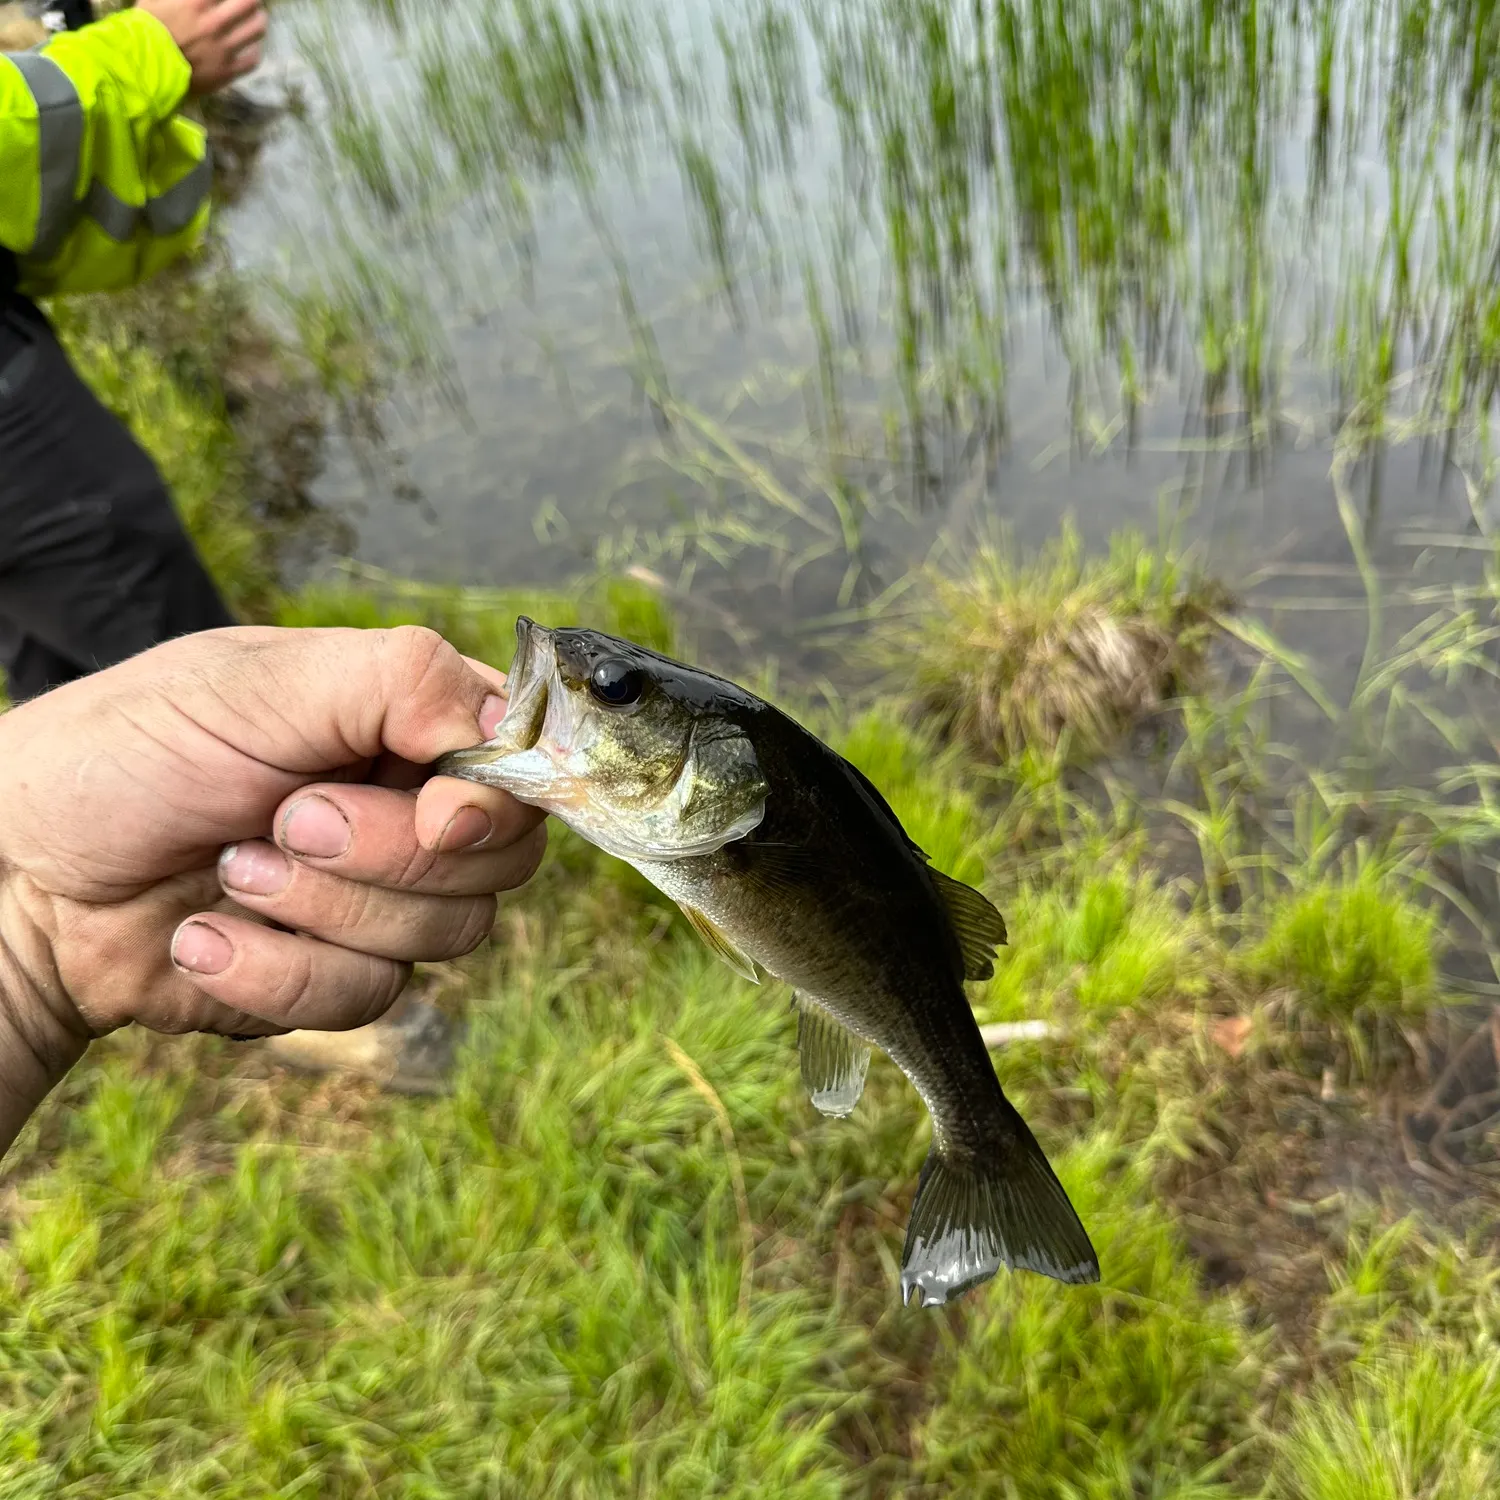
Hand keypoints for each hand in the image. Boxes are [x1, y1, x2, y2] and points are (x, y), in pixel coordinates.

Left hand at [0, 626, 546, 1153]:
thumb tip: (505, 736)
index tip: (437, 810)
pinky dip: (276, 975)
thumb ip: (398, 681)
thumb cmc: (126, 754)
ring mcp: (383, 898)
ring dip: (321, 911)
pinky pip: (369, 999)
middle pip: (501, 860)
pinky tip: (202, 940)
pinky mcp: (340, 975)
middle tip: (281, 820)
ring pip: (448, 936)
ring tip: (226, 871)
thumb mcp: (256, 686)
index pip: (520, 761)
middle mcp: (412, 808)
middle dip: (385, 854)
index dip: (496, 799)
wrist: (22, 880)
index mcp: (406, 722)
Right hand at [137, 0, 267, 95]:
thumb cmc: (146, 29)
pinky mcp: (226, 72)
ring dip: (258, 19)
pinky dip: (253, 49)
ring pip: (257, 29)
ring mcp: (223, 50)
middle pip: (251, 2)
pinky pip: (253, 59)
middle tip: (249, 0)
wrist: (144, 70)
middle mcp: (214, 23)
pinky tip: (248, 45)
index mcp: (195, 2)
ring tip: (255, 17)